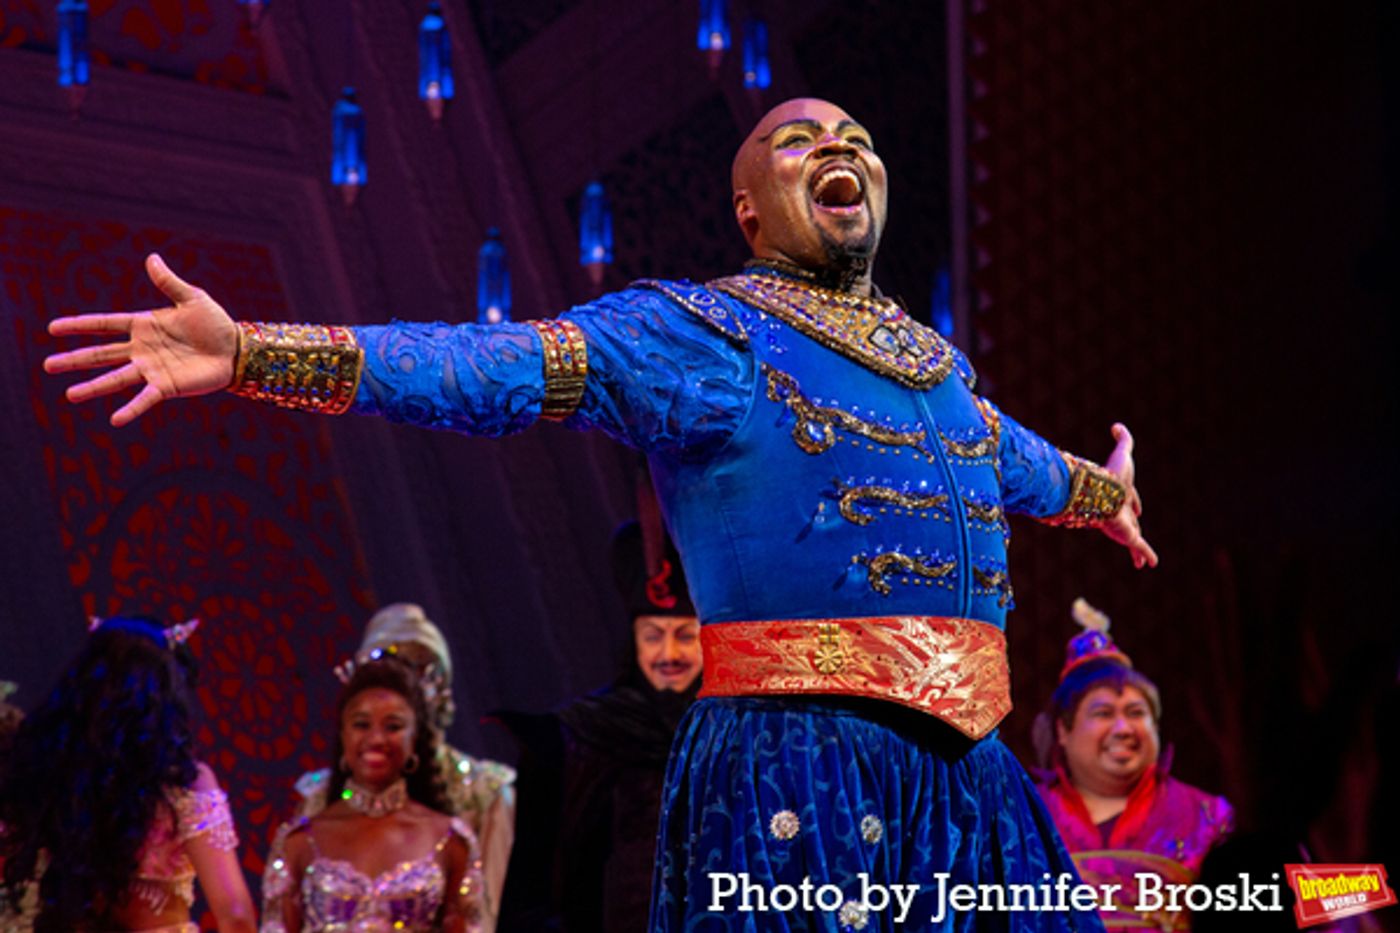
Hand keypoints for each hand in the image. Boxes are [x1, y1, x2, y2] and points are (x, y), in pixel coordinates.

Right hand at [44, 253, 238, 426]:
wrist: (235, 349)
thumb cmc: (214, 323)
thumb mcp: (192, 298)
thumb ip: (168, 282)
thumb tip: (151, 258)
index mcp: (143, 325)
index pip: (104, 324)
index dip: (79, 325)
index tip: (52, 328)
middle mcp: (141, 349)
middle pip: (101, 354)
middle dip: (75, 359)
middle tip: (48, 365)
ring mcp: (152, 369)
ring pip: (116, 378)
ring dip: (93, 387)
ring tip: (70, 395)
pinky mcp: (167, 387)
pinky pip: (145, 399)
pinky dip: (131, 409)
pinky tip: (115, 420)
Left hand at [1099, 422, 1158, 568]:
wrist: (1103, 493)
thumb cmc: (1111, 474)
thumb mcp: (1122, 453)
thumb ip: (1123, 439)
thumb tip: (1116, 426)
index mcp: (1120, 496)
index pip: (1129, 502)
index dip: (1135, 504)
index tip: (1138, 509)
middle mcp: (1121, 512)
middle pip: (1130, 522)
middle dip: (1134, 527)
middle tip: (1137, 530)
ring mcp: (1124, 526)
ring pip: (1134, 540)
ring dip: (1138, 550)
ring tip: (1142, 562)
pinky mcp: (1127, 536)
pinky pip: (1140, 548)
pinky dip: (1146, 555)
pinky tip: (1151, 565)